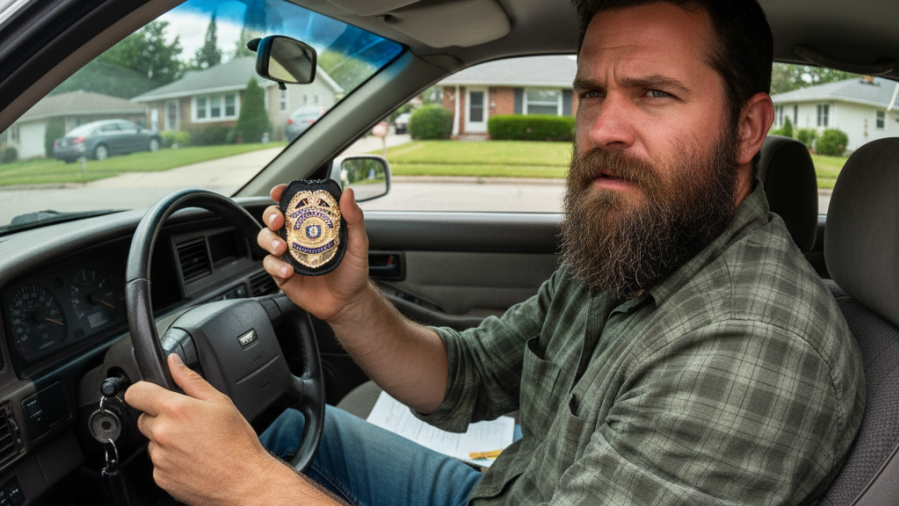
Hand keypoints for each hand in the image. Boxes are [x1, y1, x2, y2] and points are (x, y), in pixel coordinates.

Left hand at [125, 354, 288, 505]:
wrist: (244, 481)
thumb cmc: (237, 443)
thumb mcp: (221, 403)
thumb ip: (191, 380)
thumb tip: (174, 363)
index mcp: (176, 410)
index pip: (136, 393)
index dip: (143, 391)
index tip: (151, 395)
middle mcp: (163, 434)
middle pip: (144, 418)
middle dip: (161, 418)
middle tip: (188, 424)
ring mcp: (159, 458)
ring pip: (152, 442)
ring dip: (166, 440)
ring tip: (194, 444)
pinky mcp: (160, 478)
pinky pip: (158, 463)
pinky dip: (170, 460)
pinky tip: (192, 459)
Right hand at [256, 185, 372, 322]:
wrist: (348, 302)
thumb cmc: (353, 271)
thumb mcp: (358, 243)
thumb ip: (354, 218)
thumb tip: (348, 193)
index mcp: (313, 224)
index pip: (294, 204)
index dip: (283, 194)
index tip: (278, 192)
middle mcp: (297, 237)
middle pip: (273, 218)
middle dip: (270, 216)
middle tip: (278, 221)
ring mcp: (288, 255)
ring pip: (266, 239)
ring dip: (269, 240)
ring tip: (282, 249)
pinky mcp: (282, 274)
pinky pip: (270, 265)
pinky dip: (275, 266)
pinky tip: (288, 271)